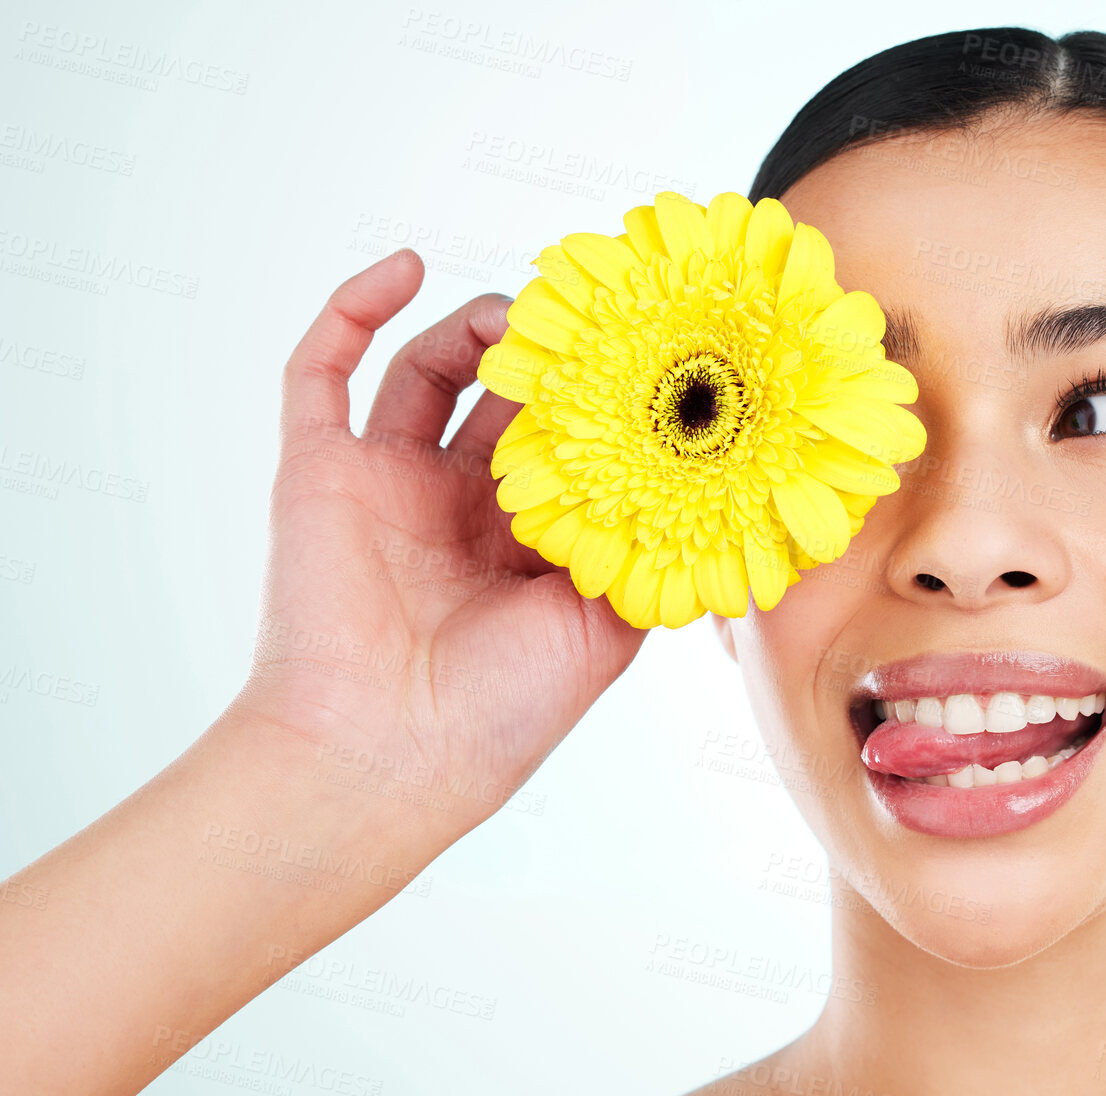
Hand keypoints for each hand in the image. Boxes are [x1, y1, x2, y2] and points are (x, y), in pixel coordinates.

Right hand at [241, 249, 645, 832]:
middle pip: (502, 396)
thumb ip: (652, 559)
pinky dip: (353, 308)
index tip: (646, 344)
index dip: (603, 394)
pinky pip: (320, 371)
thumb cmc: (498, 714)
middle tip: (587, 313)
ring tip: (520, 313)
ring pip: (425, 369)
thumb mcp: (608, 634)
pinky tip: (408, 266)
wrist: (386, 758)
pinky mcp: (319, 469)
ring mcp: (386, 483)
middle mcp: (459, 506)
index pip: (568, 441)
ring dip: (474, 327)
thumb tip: (724, 505)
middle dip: (545, 352)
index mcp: (525, 542)